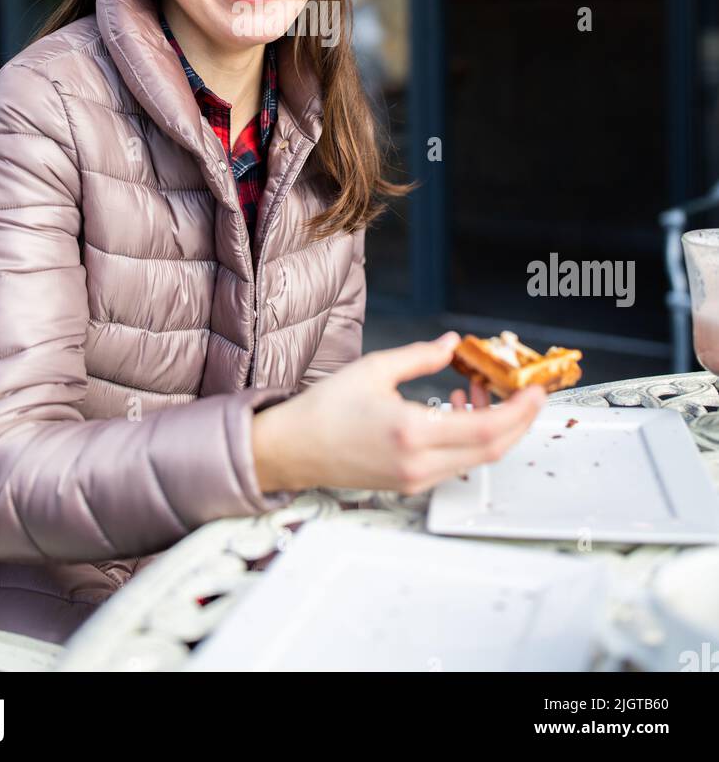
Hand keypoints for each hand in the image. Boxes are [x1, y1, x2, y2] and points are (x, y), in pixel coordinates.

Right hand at [252, 332, 545, 496]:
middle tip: (526, 392)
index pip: (488, 429)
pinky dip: (468, 437)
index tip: (536, 390)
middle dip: (518, 420)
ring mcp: (416, 479)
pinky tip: (453, 409)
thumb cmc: (326, 409)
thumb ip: (421, 357)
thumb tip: (453, 345)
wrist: (293, 449)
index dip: (520, 411)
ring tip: (475, 390)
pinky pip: (455, 462)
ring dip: (491, 426)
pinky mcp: (410, 484)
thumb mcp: (375, 369)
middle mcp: (419, 463)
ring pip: (476, 457)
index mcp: (412, 432)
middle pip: (492, 449)